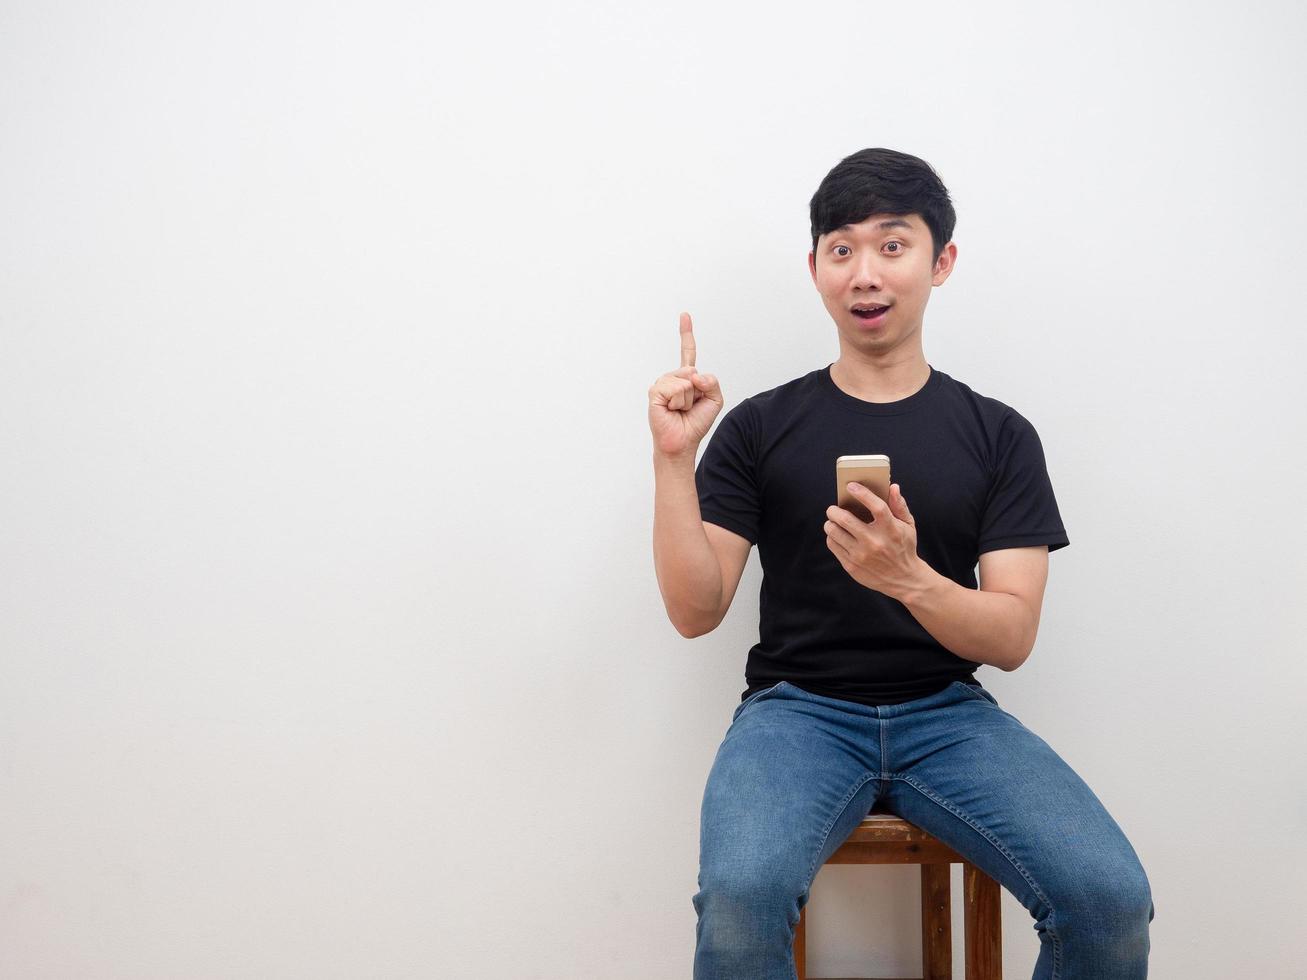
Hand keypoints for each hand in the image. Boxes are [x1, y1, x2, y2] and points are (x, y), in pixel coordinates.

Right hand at [648, 312, 723, 458]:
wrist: (682, 442)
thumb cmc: (695, 423)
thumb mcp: (715, 400)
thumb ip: (712, 381)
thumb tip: (694, 374)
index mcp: (686, 378)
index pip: (687, 352)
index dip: (686, 334)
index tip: (685, 315)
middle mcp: (672, 378)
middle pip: (692, 370)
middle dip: (698, 391)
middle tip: (688, 407)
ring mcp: (662, 384)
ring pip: (685, 380)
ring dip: (688, 399)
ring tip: (679, 410)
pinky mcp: (654, 392)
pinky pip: (675, 388)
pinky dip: (678, 401)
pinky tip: (671, 410)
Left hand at [824, 482, 924, 601]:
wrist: (904, 580)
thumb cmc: (904, 548)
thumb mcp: (908, 526)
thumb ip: (899, 506)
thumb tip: (892, 487)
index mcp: (890, 529)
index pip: (876, 506)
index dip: (862, 493)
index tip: (851, 486)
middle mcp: (874, 542)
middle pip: (845, 519)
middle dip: (834, 510)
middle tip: (833, 508)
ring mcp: (861, 555)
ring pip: (834, 532)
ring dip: (830, 523)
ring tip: (833, 521)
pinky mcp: (852, 566)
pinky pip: (833, 545)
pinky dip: (832, 537)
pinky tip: (837, 535)